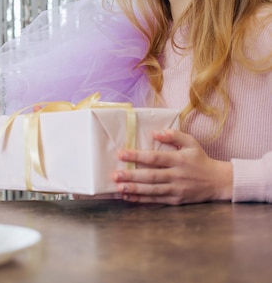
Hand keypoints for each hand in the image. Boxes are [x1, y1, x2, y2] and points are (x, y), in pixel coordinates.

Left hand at [112, 129, 232, 204]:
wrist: (219, 181)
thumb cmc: (201, 160)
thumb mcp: (191, 143)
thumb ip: (174, 135)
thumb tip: (154, 132)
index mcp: (179, 159)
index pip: (155, 157)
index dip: (137, 156)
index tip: (121, 154)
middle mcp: (177, 175)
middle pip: (151, 176)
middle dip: (131, 176)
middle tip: (115, 174)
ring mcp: (176, 189)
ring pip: (152, 190)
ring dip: (134, 189)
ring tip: (118, 187)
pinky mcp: (176, 200)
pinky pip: (156, 200)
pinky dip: (141, 199)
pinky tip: (128, 197)